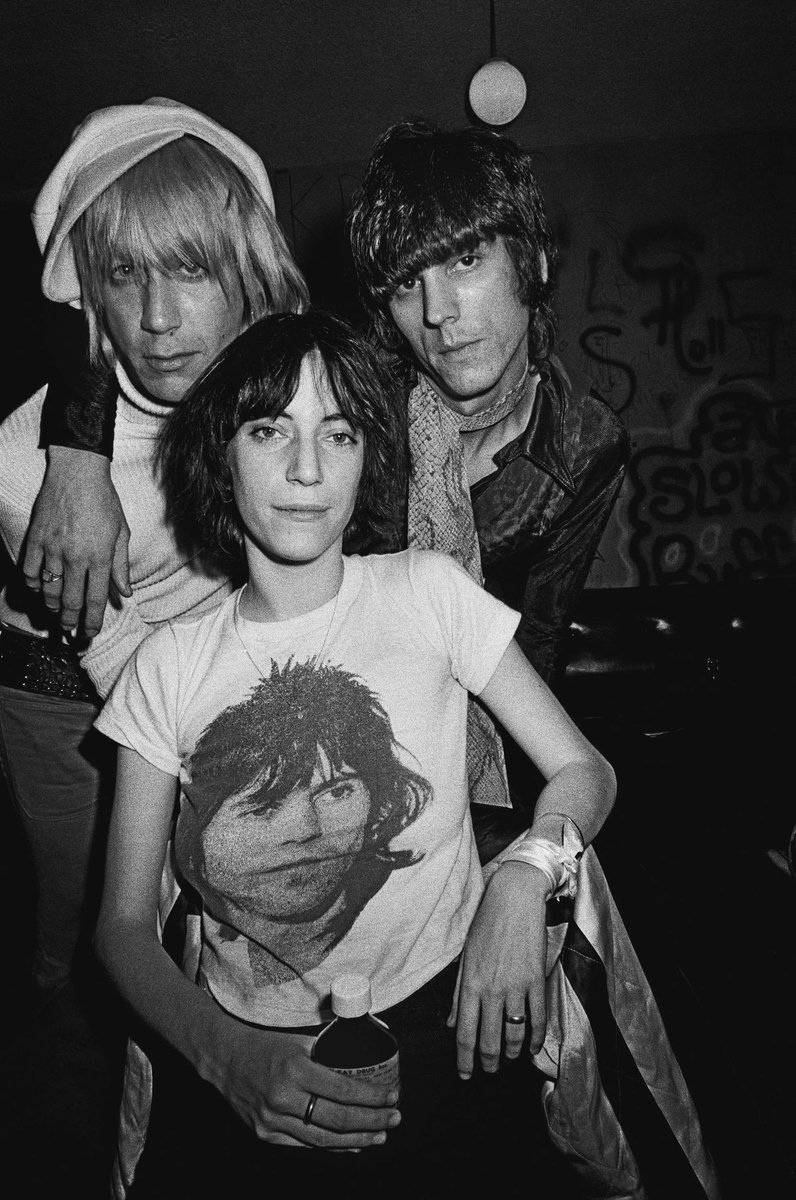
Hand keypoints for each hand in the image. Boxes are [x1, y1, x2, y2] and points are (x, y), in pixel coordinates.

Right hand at [23, 446, 130, 635]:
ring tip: (57, 613)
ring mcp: (52, 548)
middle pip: (70, 601)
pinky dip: (34, 585)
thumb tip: (125, 593)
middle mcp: (75, 557)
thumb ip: (121, 566)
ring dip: (52, 606)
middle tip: (71, 631)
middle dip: (70, 622)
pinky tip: (40, 589)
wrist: (77, 472)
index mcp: (100, 557)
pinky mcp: (36, 539)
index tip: (90, 634)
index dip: (92, 622)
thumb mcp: (122, 532)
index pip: (95, 600)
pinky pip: (29, 571)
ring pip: (49, 590)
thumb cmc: (104, 501)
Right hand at [215, 1024, 400, 1149]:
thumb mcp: (300, 1040)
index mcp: (295, 1069)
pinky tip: (351, 1143)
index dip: (372, 1096)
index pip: (343, 1089)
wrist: (225, 1058)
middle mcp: (283, 1098)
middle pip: (338, 1119)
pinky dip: (331, 1146)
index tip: (393, 1096)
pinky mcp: (265, 1134)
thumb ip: (329, 1051)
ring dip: (357, 1139)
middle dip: (372, 1120)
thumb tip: (366, 1054)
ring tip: (379, 1135)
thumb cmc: (267, 1044)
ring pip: (323, 1139)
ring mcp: (272, 1120)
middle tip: (394, 1119)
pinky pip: (305, 1145)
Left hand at [449, 861, 548, 1079]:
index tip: (465, 1074)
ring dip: (513, 1053)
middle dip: (489, 1062)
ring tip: (511, 1059)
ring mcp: (515, 986)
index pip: (464, 1033)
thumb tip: (452, 1023)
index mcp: (469, 983)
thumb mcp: (465, 957)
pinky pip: (538, 1018)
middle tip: (490, 1070)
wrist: (513, 898)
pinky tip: (534, 1047)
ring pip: (514, 1034)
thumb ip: (458, 993)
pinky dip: (537, 1038)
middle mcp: (491, 989)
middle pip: (489, 1040)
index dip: (464, 1059)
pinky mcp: (536, 979)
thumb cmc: (485, 924)